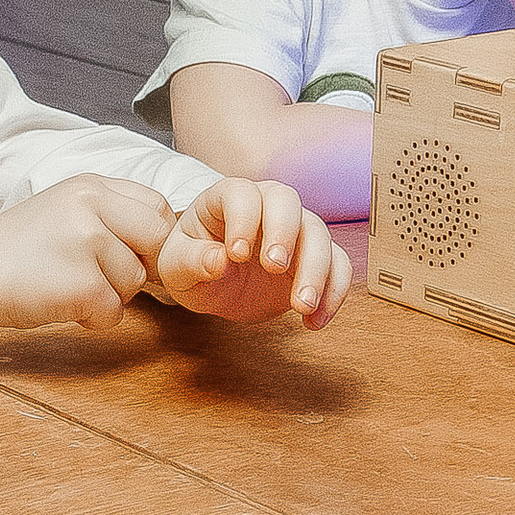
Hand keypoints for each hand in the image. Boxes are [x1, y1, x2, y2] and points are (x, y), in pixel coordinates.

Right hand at [0, 175, 174, 337]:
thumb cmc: (16, 248)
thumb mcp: (64, 210)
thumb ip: (110, 215)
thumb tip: (162, 242)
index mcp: (90, 185)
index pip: (157, 206)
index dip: (150, 237)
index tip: (127, 253)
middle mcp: (92, 206)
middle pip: (157, 242)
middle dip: (138, 266)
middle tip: (100, 276)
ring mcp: (88, 244)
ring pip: (135, 281)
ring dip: (109, 295)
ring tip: (67, 285)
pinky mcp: (82, 284)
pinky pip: (114, 312)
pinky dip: (92, 318)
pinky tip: (61, 303)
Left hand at [152, 179, 349, 329]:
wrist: (213, 285)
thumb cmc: (192, 265)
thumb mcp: (176, 268)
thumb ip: (192, 261)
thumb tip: (218, 260)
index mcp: (227, 198)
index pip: (242, 193)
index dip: (242, 219)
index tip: (235, 254)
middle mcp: (265, 205)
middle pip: (287, 201)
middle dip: (284, 233)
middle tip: (274, 268)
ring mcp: (294, 229)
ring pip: (319, 233)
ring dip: (316, 270)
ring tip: (302, 306)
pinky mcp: (314, 256)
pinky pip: (338, 264)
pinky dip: (334, 292)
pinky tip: (314, 321)